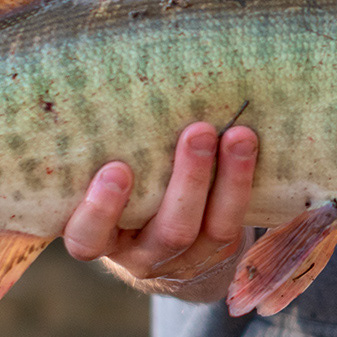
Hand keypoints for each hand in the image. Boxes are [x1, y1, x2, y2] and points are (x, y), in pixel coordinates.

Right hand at [62, 121, 258, 301]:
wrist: (165, 243)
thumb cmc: (119, 193)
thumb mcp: (99, 182)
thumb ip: (99, 153)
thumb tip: (104, 80)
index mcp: (101, 238)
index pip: (87, 237)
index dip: (100, 210)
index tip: (115, 169)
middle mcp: (142, 255)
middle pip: (169, 232)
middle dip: (189, 181)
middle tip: (198, 132)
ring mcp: (186, 257)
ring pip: (212, 229)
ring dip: (230, 179)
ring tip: (238, 135)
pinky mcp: (219, 251)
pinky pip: (236, 223)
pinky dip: (244, 184)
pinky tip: (250, 145)